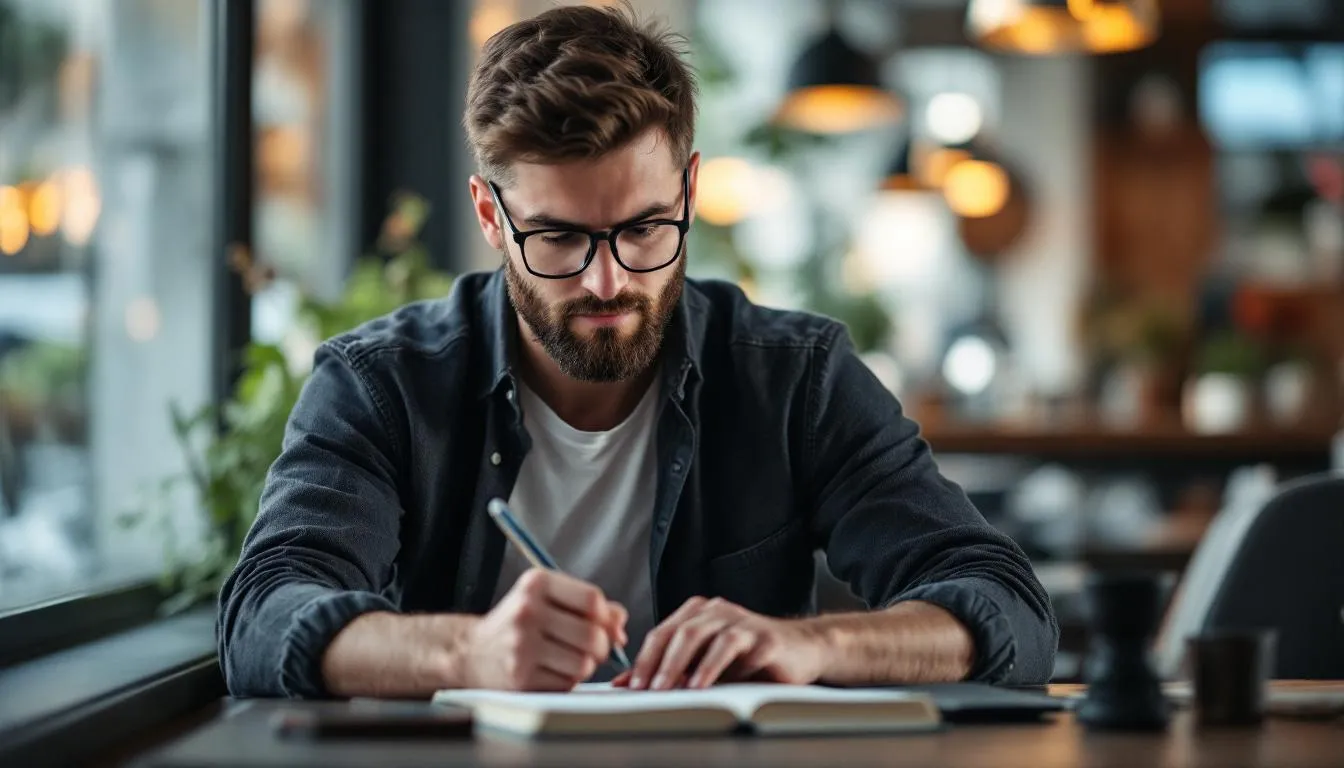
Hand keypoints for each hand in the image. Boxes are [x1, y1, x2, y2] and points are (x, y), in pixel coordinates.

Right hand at [461, 568, 626, 690]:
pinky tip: (552, 672)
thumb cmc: (518, 623)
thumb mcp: (546, 598)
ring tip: (571, 660)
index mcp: (537, 584)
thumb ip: (586, 604)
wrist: (470, 651)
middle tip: (593, 649)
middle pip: (593, 634)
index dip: (607, 616)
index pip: (592, 599)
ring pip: (584, 663)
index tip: (605, 625)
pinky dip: (568, 681)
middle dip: (602, 646)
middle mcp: (527, 611)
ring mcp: (521, 646)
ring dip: (586, 666)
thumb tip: (620, 624)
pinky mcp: (520, 677)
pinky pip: (566, 683)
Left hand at [614, 596, 824, 689]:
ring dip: (680, 663)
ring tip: (667, 688)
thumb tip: (626, 683)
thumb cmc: (751, 657)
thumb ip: (673, 668)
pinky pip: (733, 646)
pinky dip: (713, 666)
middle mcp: (718, 610)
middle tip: (644, 688)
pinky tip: (702, 684)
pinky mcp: (763, 636)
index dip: (643, 658)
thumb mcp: (707, 663)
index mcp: (700, 612)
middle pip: (679, 632)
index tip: (628, 685)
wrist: (804, 650)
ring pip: (702, 634)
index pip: (663, 632)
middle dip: (657, 662)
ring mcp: (742, 620)